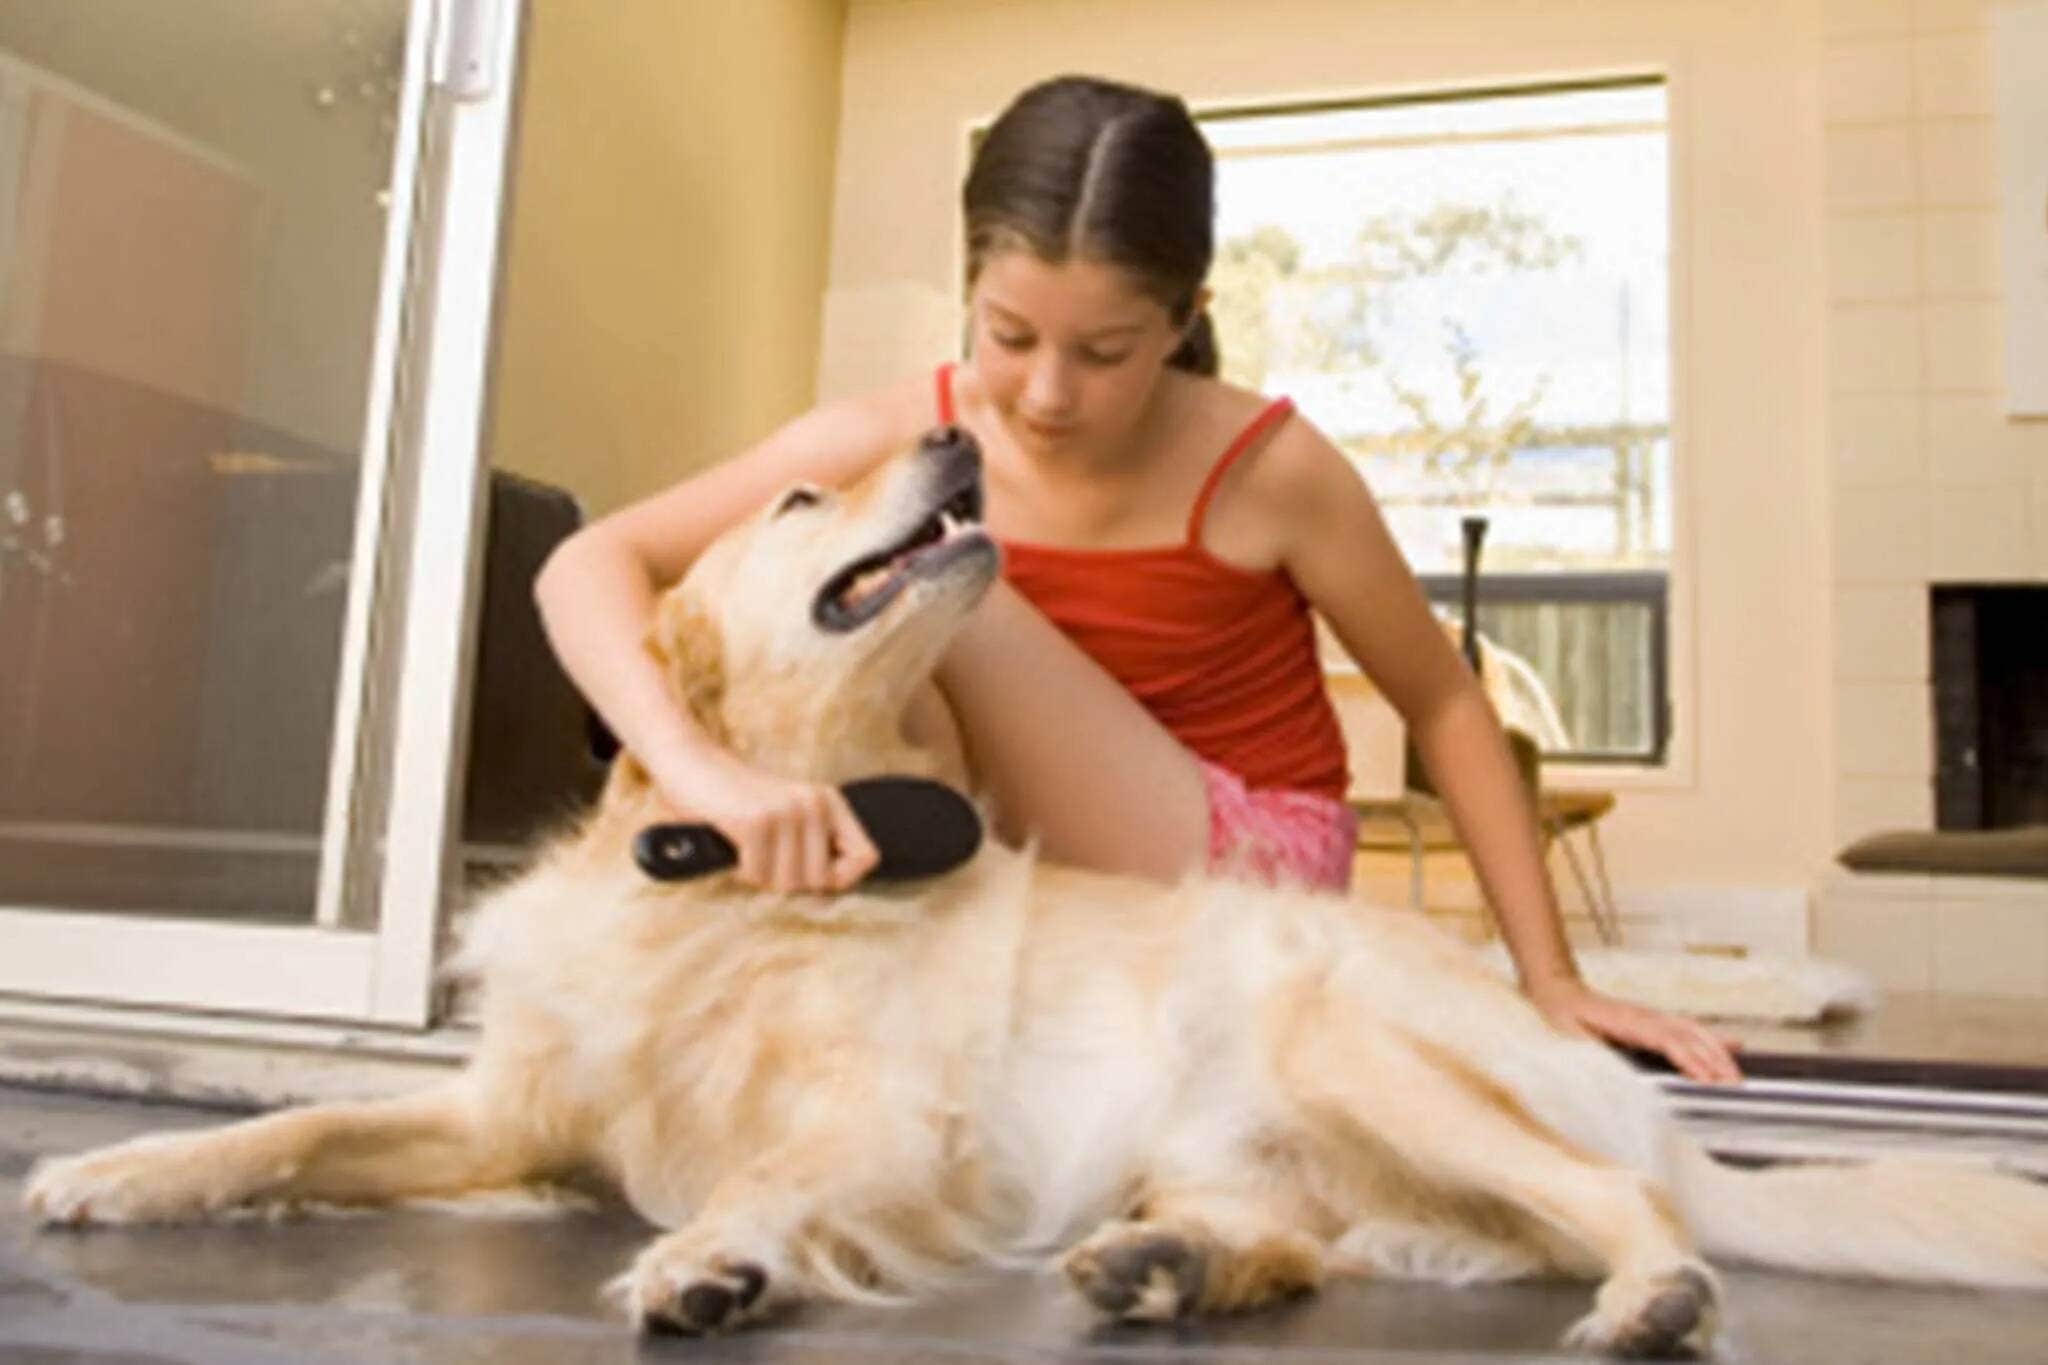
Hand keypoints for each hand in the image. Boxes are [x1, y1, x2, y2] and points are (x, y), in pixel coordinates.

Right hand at [655, 752, 878, 893]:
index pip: (866, 857)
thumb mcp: (788, 816)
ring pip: (789, 883)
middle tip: (766, 858)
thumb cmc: (737, 801)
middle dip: (789, 882)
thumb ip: (815, 847)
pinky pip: (758, 875)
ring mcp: (787, 811)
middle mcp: (815, 803)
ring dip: (762, 877)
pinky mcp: (756, 822)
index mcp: (830, 802)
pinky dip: (741, 871)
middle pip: (821, 880)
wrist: (690, 763)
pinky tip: (735, 846)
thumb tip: (830, 892)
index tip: (809, 873)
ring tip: (749, 849)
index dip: (840, 877)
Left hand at [1525, 977, 1743, 1084]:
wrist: (1558, 995)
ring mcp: (1653, 1018)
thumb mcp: (1576, 1040)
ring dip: (1718, 1052)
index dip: (1690, 1062)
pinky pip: (1688, 1030)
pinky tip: (1731, 1046)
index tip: (1708, 1081)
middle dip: (1715, 1061)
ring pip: (1694, 1032)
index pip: (1669, 1043)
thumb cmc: (1566, 1020)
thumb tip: (1615, 1076)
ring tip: (1737, 1074)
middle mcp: (1648, 1018)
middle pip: (1690, 1037)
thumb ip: (1598, 1055)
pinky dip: (1711, 1039)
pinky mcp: (1654, 1022)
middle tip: (1735, 1086)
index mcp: (1630, 1024)